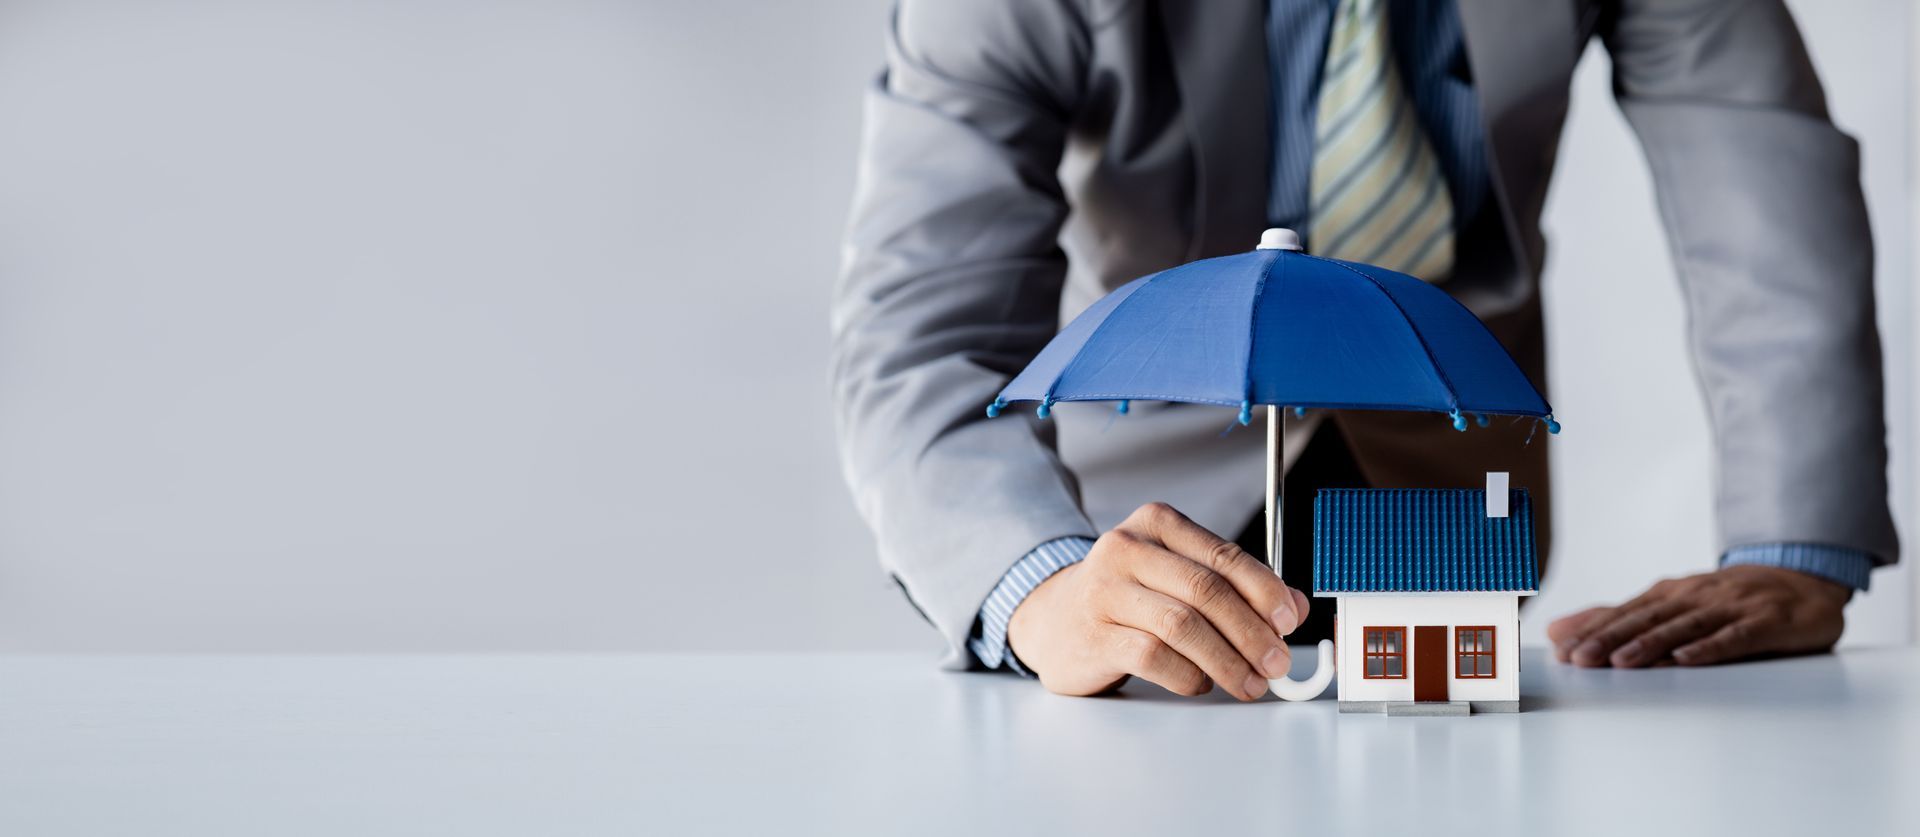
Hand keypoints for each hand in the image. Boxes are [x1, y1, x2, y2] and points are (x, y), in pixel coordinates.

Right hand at [1005, 502, 1310, 699]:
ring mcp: (1104, 591)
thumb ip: (1237, 587)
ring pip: (1182, 626)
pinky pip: (1153, 656)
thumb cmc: (1128, 596)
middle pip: (1205, 591)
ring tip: (1249, 682)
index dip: (1264, 590)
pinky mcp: (1093, 634)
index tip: (1289, 620)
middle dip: (1251, 632)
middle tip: (1276, 663)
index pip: (1222, 555)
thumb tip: (1295, 608)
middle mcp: (1125, 549)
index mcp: (1156, 524)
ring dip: (1227, 661)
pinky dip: (1188, 675)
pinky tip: (1201, 683)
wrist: (1054, 618)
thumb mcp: (1179, 577)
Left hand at [1547, 565, 1850, 667]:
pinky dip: (1709, 647)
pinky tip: (1686, 659)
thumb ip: (1616, 619)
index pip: (1624, 613)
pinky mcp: (1765, 622)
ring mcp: (1731, 607)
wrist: (1803, 579)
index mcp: (1670, 594)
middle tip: (1579, 658)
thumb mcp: (1672, 605)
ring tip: (1621, 661)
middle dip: (1611, 638)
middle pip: (1647, 618)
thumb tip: (1558, 630)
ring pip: (1684, 626)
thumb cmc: (1728, 599)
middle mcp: (1695, 596)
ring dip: (1651, 643)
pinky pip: (1734, 636)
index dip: (1592, 631)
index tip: (1562, 650)